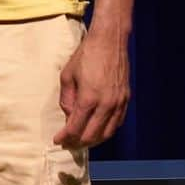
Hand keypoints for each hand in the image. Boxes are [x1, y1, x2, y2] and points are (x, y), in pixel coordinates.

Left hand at [53, 29, 129, 148]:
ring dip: (94, 140)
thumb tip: (68, 115)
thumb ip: (66, 98)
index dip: (65, 137)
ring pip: (107, 133)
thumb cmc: (86, 55)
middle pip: (92, 135)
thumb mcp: (67, 75)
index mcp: (89, 98)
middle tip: (68, 144)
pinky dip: (106, 131)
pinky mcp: (126, 99)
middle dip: (78, 143)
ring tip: (81, 141)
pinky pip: (117, 123)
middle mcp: (106, 104)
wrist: (109, 41)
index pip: (75, 127)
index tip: (57, 140)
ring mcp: (119, 103)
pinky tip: (98, 130)